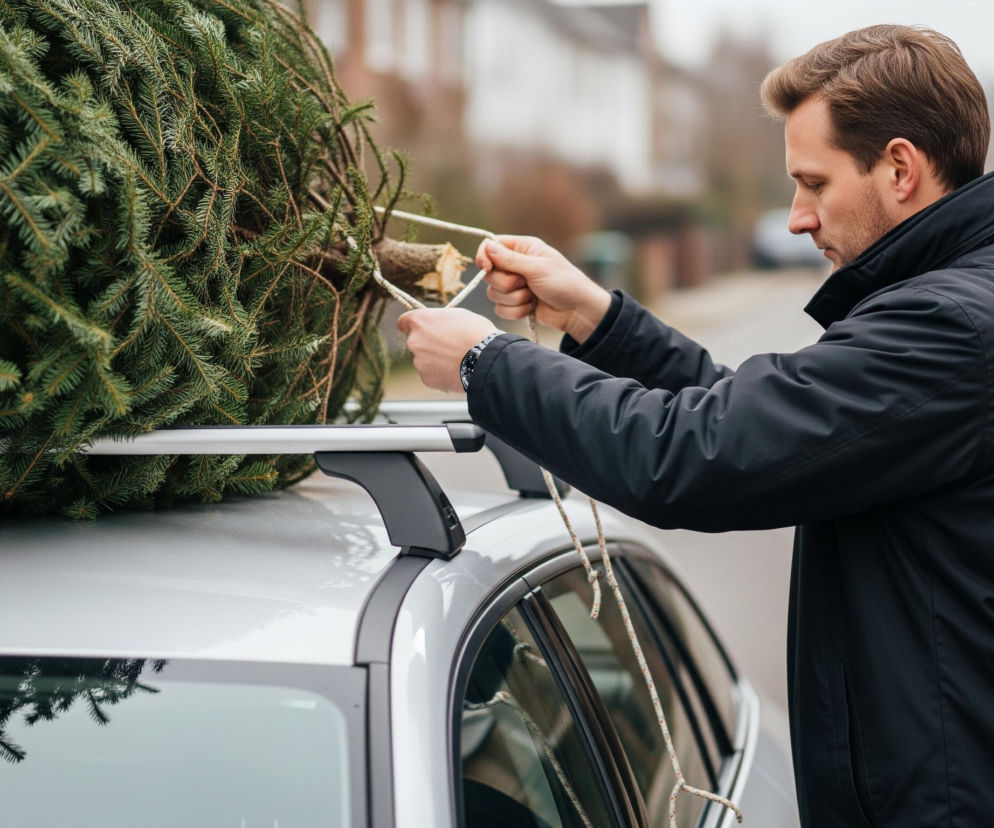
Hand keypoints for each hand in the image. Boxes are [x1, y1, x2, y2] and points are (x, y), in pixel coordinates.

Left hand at [397, 308, 498, 392]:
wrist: (486, 360)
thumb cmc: (476, 333)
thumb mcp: (458, 315)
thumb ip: (440, 320)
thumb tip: (438, 325)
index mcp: (420, 322)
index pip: (403, 322)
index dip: (412, 326)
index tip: (420, 329)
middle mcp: (414, 342)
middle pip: (415, 342)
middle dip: (428, 344)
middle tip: (447, 346)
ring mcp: (419, 362)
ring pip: (424, 360)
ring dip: (435, 360)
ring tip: (456, 359)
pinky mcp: (427, 379)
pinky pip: (431, 375)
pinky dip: (440, 373)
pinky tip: (456, 370)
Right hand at [477, 236, 610, 342]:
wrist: (578, 311)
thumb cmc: (564, 283)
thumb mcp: (537, 268)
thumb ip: (510, 259)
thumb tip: (487, 247)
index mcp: (522, 248)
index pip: (491, 245)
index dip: (484, 256)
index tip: (486, 268)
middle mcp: (516, 265)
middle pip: (489, 273)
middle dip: (505, 283)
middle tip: (524, 284)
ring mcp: (515, 285)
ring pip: (493, 293)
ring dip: (514, 298)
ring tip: (532, 297)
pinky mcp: (516, 303)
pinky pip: (501, 309)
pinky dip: (516, 311)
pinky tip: (531, 308)